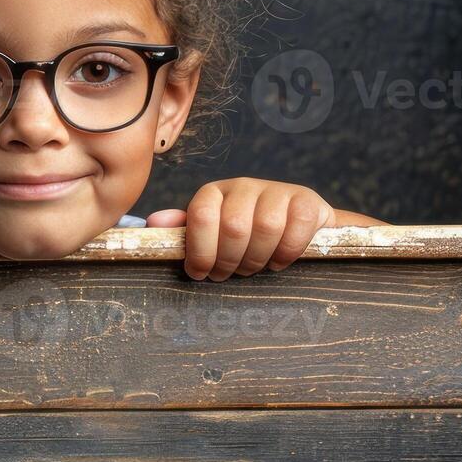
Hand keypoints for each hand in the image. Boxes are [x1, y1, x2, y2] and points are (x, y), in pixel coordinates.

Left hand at [144, 178, 334, 281]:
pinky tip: (278, 262)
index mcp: (214, 193)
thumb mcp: (212, 233)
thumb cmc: (246, 235)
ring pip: (265, 228)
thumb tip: (153, 223)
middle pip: (233, 226)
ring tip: (252, 269)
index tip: (200, 273)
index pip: (201, 215)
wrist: (298, 226)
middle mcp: (244, 186)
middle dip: (228, 260)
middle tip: (227, 275)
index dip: (200, 250)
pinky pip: (296, 227)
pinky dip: (286, 252)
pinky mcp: (307, 201)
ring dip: (257, 259)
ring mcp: (278, 190)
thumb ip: (186, 230)